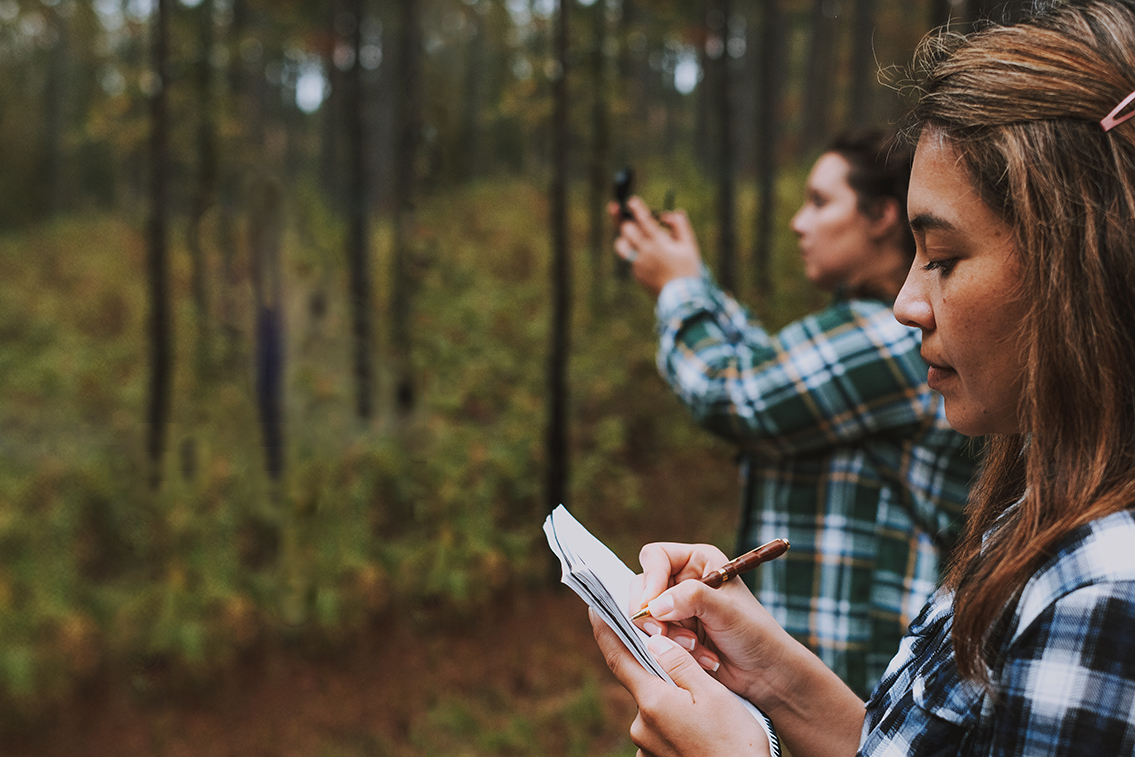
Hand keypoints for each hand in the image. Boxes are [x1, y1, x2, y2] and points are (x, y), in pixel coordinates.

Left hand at [590, 608, 772, 756]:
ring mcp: (646, 746)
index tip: (596, 609)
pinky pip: (661, 730)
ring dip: (673, 700)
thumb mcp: (714, 695)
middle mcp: (641, 725)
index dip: (605, 631)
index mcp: (652, 702)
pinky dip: (676, 722)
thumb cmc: (735, 744)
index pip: (618, 658)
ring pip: (656, 707)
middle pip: (643, 682)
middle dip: (661, 671)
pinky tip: (701, 730)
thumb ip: (680, 664)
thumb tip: (654, 640)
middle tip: (694, 669)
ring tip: (708, 709)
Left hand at [609, 196, 701, 297]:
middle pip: (626, 230)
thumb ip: (680, 225)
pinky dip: (635, 253)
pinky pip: (630, 259)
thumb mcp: (689, 245)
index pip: (644, 220)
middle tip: (623, 213)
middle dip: (624, 220)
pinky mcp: (635, 274)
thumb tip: (668, 214)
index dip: (637, 208)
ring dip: (624, 237)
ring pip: (621, 245)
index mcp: (659, 243)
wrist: (681, 297)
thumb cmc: (688, 268)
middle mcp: (645, 252)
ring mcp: (637, 264)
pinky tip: (647, 257)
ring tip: (630, 235)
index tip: (631, 200)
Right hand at [624, 543, 867, 756]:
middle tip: (662, 633)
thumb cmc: (754, 634)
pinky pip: (653, 637)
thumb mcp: (726, 611)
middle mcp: (683, 580)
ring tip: (693, 646)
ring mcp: (675, 608)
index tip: (649, 607)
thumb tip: (654, 605)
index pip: (655, 558)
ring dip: (664, 634)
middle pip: (642, 586)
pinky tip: (698, 656)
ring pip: (644, 615)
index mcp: (698, 561)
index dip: (650, 580)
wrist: (764, 673)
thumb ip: (691, 598)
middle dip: (652, 613)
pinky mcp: (672, 633)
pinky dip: (670, 649)